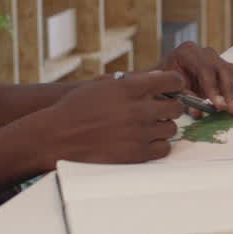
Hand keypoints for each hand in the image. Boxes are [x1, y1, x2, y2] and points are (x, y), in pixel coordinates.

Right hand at [32, 71, 186, 168]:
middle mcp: (138, 109)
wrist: (55, 137)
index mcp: (131, 88)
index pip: (172, 81)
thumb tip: (158, 79)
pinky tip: (145, 142)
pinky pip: (164, 149)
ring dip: (162, 128)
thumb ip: (133, 81)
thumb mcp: (102, 85)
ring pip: (171, 129)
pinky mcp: (136, 154)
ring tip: (147, 128)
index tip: (171, 90)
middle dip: (170, 107)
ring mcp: (139, 132)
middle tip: (159, 111)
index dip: (174, 84)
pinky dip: (158, 146)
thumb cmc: (76, 109)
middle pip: (176, 107)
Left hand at [154, 41, 232, 114]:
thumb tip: (197, 112)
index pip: (205, 72)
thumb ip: (182, 97)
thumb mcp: (166, 85)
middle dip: (230, 94)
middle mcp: (207, 53)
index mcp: (188, 52)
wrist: (165, 70)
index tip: (218, 106)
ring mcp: (219, 60)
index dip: (213, 90)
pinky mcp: (228, 67)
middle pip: (224, 72)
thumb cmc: (165, 77)